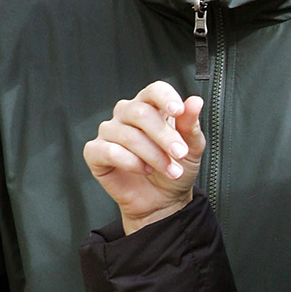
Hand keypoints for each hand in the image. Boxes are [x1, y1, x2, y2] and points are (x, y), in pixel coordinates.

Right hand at [84, 82, 205, 232]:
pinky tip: (144, 170)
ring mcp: (109, 132)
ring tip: (169, 170)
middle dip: (164, 136)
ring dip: (153, 155)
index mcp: (150, 106)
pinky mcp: (95, 152)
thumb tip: (195, 101)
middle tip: (180, 153)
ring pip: (128, 135)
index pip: (154, 90)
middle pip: (141, 113)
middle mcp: (126, 114)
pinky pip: (109, 151)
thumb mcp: (191, 148)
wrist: (163, 200)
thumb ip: (190, 125)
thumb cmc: (175, 168)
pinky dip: (131, 163)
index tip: (178, 111)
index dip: (165, 98)